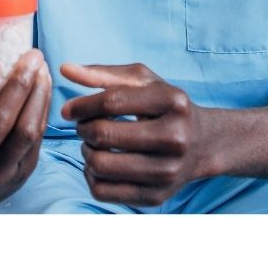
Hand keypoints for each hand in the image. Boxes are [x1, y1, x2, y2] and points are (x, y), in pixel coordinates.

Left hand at [60, 62, 207, 206]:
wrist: (203, 144)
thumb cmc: (164, 106)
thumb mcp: (142, 82)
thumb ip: (103, 74)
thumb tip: (65, 69)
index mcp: (172, 101)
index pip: (112, 102)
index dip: (82, 105)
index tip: (68, 109)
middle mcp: (175, 138)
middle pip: (104, 135)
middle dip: (82, 129)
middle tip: (83, 126)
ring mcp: (167, 172)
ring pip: (100, 166)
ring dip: (85, 152)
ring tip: (91, 144)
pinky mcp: (156, 198)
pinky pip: (103, 192)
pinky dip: (90, 177)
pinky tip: (98, 164)